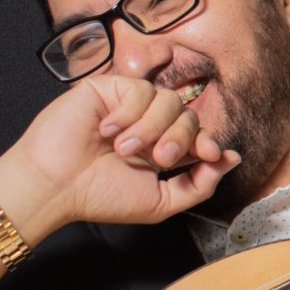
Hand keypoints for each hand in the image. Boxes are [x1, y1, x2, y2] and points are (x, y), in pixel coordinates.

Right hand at [0, 75, 240, 238]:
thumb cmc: (100, 197)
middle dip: (181, 138)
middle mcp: (147, 124)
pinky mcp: (108, 88)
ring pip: (169, 100)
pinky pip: (140, 89)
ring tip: (125, 150)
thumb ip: (199, 184)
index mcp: (160, 148)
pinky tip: (108, 130)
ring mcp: (128, 105)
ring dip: (152, 128)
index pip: (197, 135)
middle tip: (158, 159)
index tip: (209, 154)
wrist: (55, 186)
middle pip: (188, 115)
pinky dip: (130, 113)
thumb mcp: (161, 201)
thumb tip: (233, 159)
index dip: (208, 141)